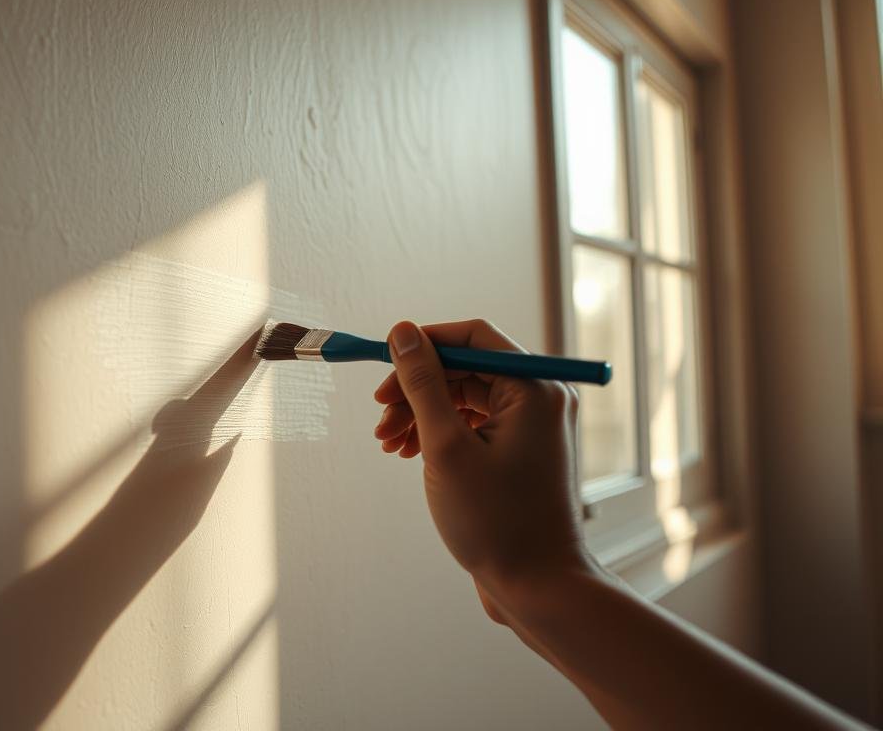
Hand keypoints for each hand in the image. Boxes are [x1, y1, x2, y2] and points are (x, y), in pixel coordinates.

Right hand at [373, 320, 591, 598]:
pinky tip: (408, 453)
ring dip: (422, 413)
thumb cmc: (496, 521)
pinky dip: (439, 433)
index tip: (383, 366)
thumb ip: (422, 383)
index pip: (472, 337)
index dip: (423, 345)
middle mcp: (540, 399)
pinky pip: (474, 424)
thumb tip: (403, 331)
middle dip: (416, 388)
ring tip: (388, 443)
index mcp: (534, 388)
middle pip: (465, 369)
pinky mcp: (520, 451)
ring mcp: (532, 426)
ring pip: (464, 397)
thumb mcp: (445, 446)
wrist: (538, 587)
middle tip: (380, 418)